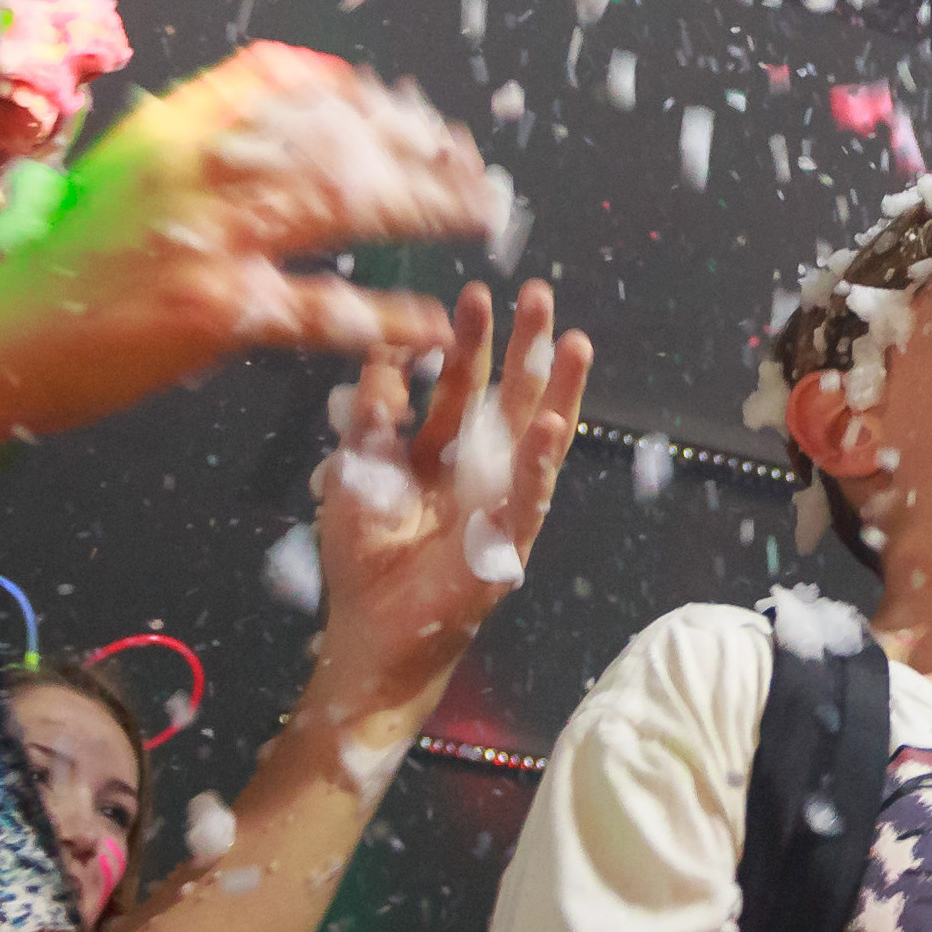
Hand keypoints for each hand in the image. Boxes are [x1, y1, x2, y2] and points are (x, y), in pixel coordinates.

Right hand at [0, 44, 495, 423]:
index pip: (284, 80)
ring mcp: (208, 236)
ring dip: (426, 207)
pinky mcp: (217, 311)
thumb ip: (187, 152)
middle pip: (336, 133)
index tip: (403, 112)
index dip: (357, 93)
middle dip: (416, 145)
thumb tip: (264, 136)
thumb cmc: (44, 271)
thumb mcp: (115, 179)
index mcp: (170, 127)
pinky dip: (389, 319)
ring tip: (478, 218)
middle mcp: (196, 165)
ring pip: (349, 203)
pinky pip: (327, 309)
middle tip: (469, 165)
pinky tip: (433, 326)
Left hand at [308, 279, 592, 718]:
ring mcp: (498, 506)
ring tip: (575, 341)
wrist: (368, 638)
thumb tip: (384, 349)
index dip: (469, 342)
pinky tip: (555, 423)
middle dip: (526, 347)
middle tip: (541, 294)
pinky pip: (528, 497)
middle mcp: (477, 473)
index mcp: (442, 455)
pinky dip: (540, 462)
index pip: (462, 385)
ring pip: (535, 438)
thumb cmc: (362, 564)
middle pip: (509, 397)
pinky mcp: (506, 545)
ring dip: (557, 390)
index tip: (477, 293)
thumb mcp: (356, 471)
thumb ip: (372, 415)